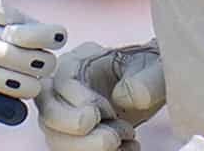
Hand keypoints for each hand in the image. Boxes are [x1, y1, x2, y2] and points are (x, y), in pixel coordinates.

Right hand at [35, 41, 164, 150]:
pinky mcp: (74, 136)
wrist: (153, 88)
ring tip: (123, 140)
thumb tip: (121, 99)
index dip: (84, 102)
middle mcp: (62, 88)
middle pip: (47, 113)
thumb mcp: (156, 70)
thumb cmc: (151, 74)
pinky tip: (125, 149)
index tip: (111, 112)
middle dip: (77, 130)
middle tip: (112, 137)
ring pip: (56, 139)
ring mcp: (65, 114)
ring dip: (88, 148)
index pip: (62, 82)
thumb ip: (145, 81)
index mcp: (77, 63)